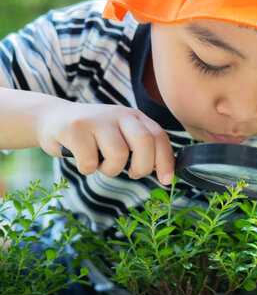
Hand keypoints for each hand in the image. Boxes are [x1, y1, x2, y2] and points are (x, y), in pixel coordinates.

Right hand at [36, 102, 174, 184]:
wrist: (52, 118)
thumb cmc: (93, 135)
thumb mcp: (121, 135)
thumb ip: (141, 147)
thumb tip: (165, 173)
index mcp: (134, 117)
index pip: (159, 136)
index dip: (166, 160)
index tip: (166, 180)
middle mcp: (119, 114)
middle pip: (144, 141)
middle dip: (143, 166)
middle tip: (133, 174)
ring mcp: (97, 119)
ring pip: (118, 154)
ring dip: (111, 169)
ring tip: (101, 164)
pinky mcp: (75, 128)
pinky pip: (89, 161)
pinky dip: (88, 169)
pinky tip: (82, 160)